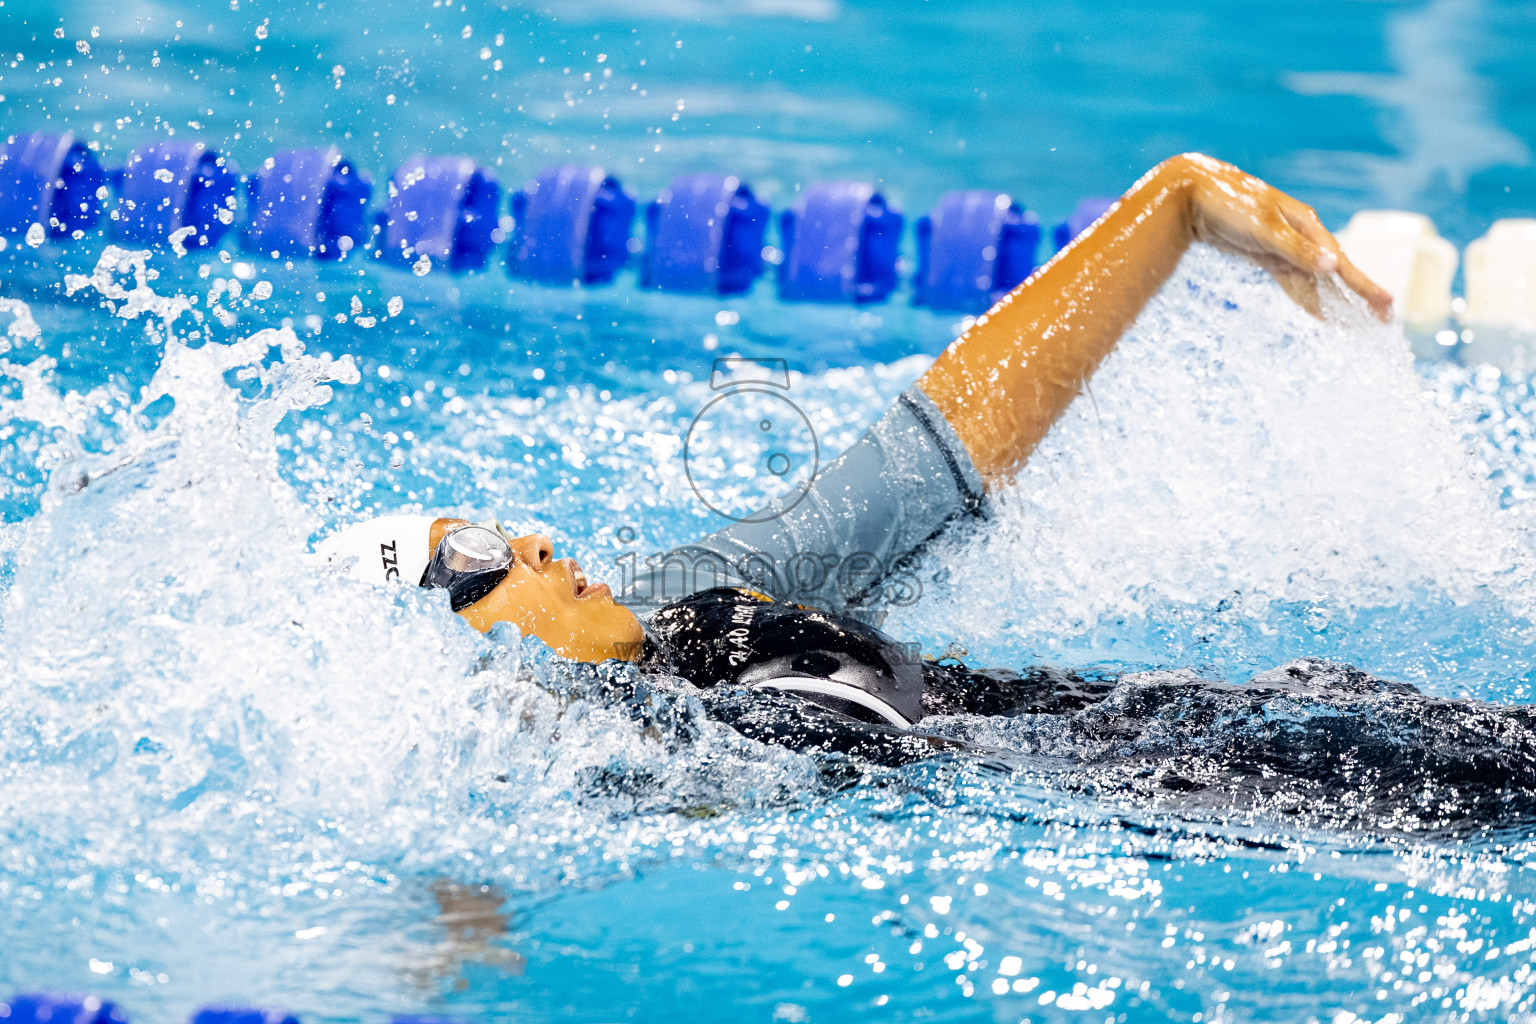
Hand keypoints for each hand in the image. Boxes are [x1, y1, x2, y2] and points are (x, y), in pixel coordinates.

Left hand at [1171, 153, 1392, 320]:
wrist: (1191, 195)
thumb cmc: (1229, 205)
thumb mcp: (1263, 228)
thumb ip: (1296, 249)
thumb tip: (1332, 265)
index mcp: (1307, 225)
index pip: (1342, 262)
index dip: (1364, 286)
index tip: (1387, 304)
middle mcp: (1301, 235)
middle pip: (1336, 272)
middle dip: (1358, 297)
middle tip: (1383, 320)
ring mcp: (1284, 246)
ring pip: (1316, 279)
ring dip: (1334, 302)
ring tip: (1355, 325)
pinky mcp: (1266, 254)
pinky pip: (1294, 280)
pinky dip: (1307, 297)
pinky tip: (1318, 313)